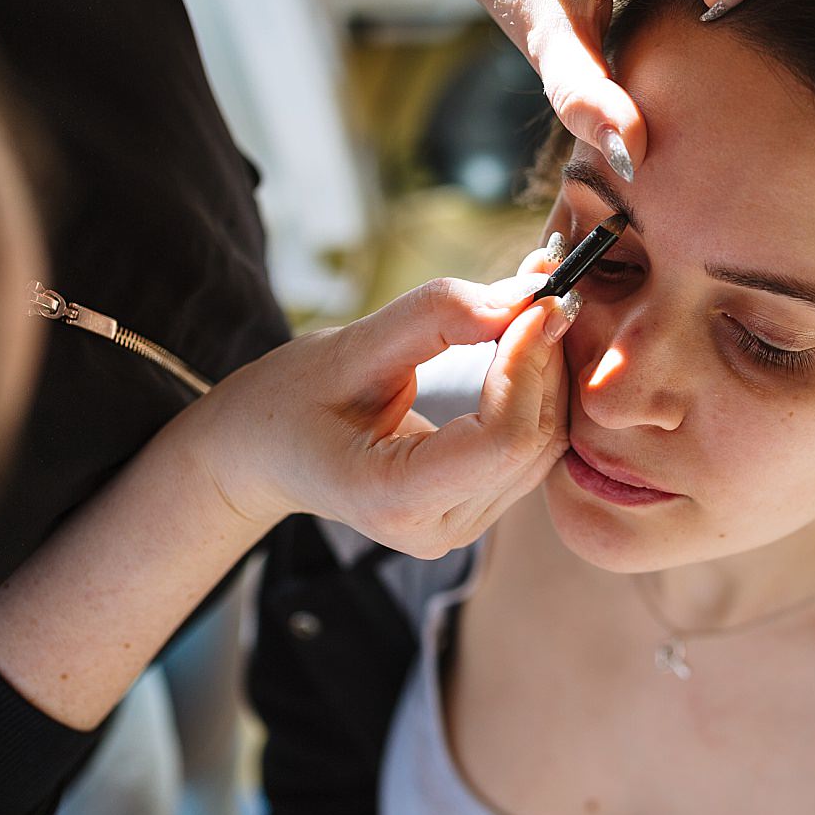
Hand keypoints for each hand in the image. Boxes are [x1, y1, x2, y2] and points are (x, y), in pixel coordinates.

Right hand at [193, 254, 573, 559]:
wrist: (265, 452)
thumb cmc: (289, 400)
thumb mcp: (347, 347)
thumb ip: (435, 318)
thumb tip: (524, 294)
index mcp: (394, 501)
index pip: (502, 440)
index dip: (527, 366)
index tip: (535, 301)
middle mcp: (439, 529)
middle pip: (533, 441)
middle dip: (546, 360)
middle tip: (549, 285)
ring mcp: (462, 527)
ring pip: (544, 444)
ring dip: (549, 371)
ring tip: (539, 303)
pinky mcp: (477, 508)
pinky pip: (531, 447)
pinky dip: (537, 389)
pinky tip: (527, 340)